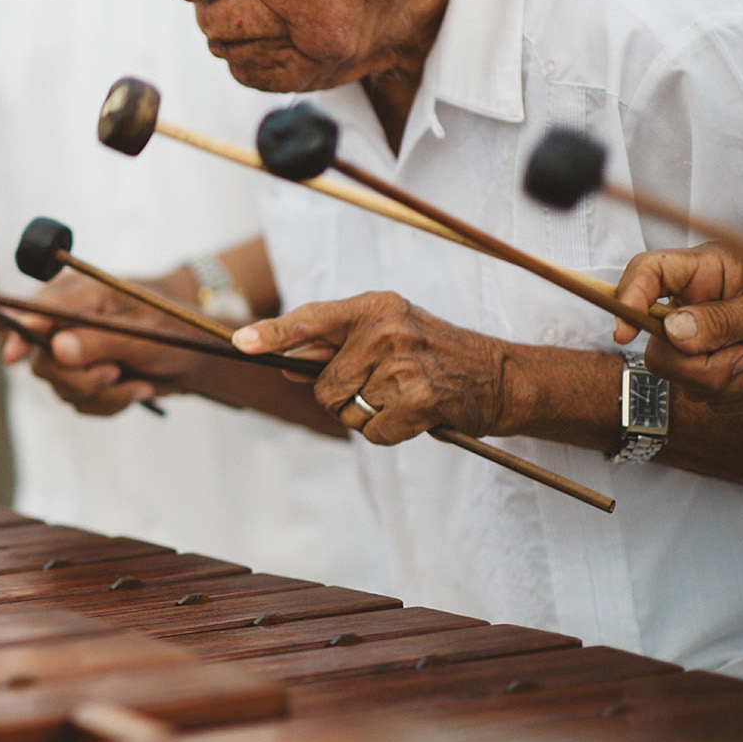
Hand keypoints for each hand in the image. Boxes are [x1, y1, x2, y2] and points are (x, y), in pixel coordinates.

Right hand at [0, 270, 202, 416]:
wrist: (197, 355)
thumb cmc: (175, 329)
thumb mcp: (143, 332)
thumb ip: (99, 339)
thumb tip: (57, 349)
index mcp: (76, 295)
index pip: (32, 313)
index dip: (16, 335)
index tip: (13, 356)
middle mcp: (65, 322)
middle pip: (41, 361)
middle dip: (79, 377)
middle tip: (114, 372)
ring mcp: (70, 353)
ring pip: (61, 388)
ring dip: (103, 394)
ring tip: (138, 382)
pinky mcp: (81, 378)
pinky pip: (79, 404)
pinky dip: (109, 403)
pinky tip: (136, 389)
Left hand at [233, 292, 511, 443]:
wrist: (502, 377)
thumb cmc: (435, 356)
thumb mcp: (387, 337)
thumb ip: (335, 348)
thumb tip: (284, 364)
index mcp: (374, 307)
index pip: (312, 319)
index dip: (273, 334)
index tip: (240, 343)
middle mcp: (386, 329)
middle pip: (324, 386)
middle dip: (344, 398)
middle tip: (384, 388)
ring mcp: (403, 363)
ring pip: (347, 412)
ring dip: (370, 417)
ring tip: (404, 398)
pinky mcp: (420, 399)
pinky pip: (374, 434)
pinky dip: (390, 435)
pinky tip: (416, 416)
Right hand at [614, 243, 742, 408]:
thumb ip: (724, 319)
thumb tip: (673, 331)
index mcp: (708, 273)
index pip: (648, 272)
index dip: (628, 298)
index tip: (626, 335)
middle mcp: (697, 306)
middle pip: (659, 347)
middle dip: (699, 367)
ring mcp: (705, 342)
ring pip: (684, 380)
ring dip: (733, 383)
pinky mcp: (717, 371)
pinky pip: (709, 399)